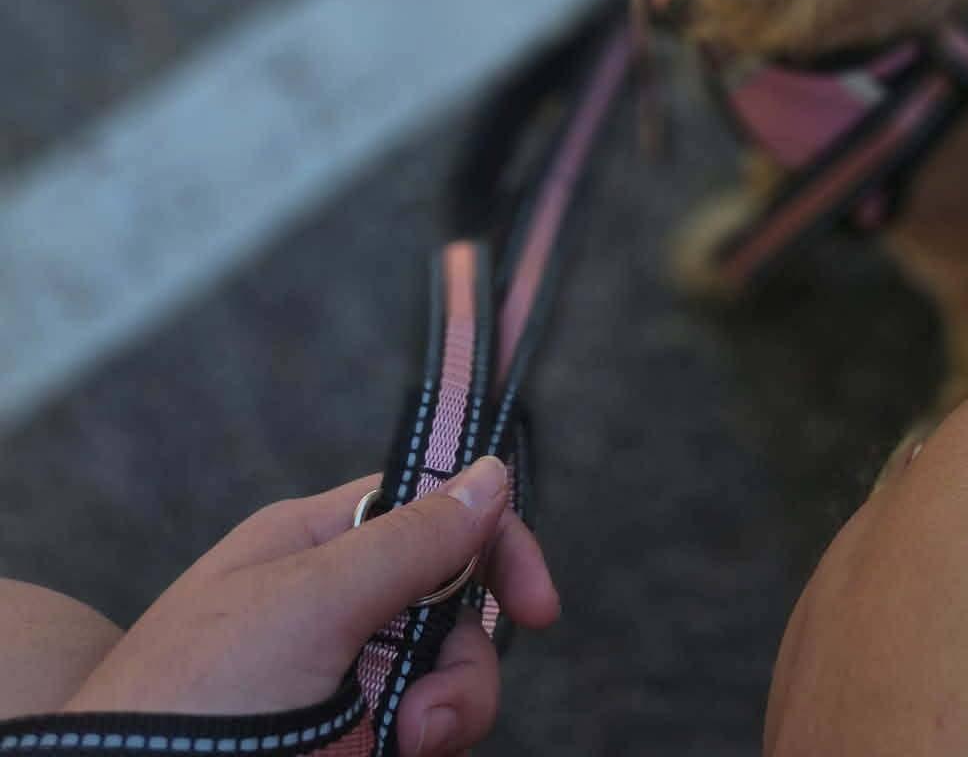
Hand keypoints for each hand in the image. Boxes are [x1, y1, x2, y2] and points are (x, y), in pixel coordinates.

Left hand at [62, 457, 557, 756]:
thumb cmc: (193, 693)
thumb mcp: (309, 602)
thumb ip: (410, 541)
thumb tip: (493, 473)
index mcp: (315, 544)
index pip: (432, 514)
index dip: (494, 549)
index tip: (539, 608)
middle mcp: (332, 608)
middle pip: (450, 610)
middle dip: (460, 664)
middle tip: (430, 716)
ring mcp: (335, 685)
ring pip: (441, 682)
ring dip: (441, 716)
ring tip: (402, 747)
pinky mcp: (342, 744)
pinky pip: (416, 733)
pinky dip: (419, 747)